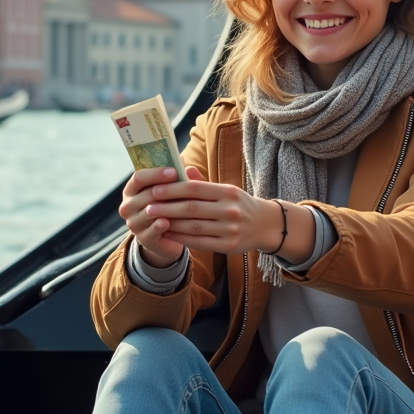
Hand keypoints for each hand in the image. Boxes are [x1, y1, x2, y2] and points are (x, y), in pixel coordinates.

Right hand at [119, 166, 192, 266]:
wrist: (165, 237)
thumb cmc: (168, 206)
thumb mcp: (173, 191)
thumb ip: (181, 179)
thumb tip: (192, 169)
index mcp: (132, 189)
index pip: (139, 177)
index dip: (156, 173)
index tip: (174, 171)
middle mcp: (128, 206)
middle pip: (145, 194)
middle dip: (165, 189)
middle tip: (184, 187)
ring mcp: (133, 223)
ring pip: (148, 212)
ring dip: (165, 208)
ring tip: (181, 204)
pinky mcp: (142, 238)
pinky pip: (151, 230)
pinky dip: (160, 225)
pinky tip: (169, 222)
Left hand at [142, 172, 286, 256]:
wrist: (265, 225)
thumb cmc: (239, 204)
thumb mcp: (226, 190)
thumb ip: (203, 183)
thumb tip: (181, 168)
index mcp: (228, 192)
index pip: (195, 189)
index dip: (173, 189)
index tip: (154, 189)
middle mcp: (230, 210)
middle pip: (192, 208)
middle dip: (167, 207)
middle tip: (148, 207)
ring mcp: (230, 229)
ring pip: (193, 227)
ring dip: (171, 224)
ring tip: (154, 221)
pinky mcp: (229, 245)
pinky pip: (200, 242)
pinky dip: (181, 238)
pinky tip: (169, 234)